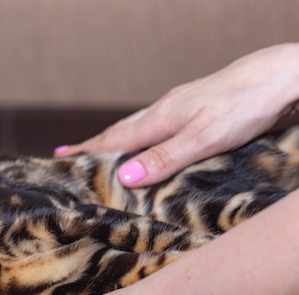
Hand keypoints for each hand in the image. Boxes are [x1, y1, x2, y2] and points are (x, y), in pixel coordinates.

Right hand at [55, 43, 298, 186]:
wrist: (281, 76)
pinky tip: (148, 141)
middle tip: (70, 156)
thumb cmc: (246, 105)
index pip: (113, 140)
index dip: (86, 152)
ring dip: (114, 140)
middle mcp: (165, 111)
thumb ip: (164, 157)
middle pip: (119, 132)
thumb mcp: (204, 138)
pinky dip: (139, 136)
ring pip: (137, 127)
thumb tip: (124, 176)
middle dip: (93, 146)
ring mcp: (180, 107)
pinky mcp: (195, 107)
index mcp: (160, 119)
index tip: (59, 158)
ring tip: (100, 150)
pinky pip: (155, 126)